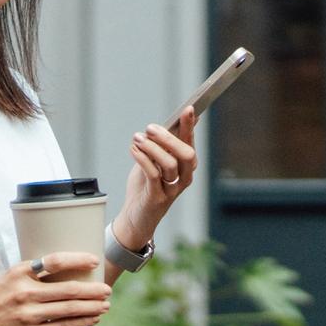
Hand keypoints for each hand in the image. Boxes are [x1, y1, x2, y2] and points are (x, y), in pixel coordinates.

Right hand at [0, 252, 112, 325]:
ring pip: (69, 309)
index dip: (78, 260)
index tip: (94, 261)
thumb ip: (31, 274)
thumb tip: (65, 270)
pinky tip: (92, 319)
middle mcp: (24, 292)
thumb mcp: (7, 279)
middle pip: (68, 289)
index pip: (54, 261)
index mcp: (19, 273)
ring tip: (106, 305)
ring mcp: (28, 315)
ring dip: (92, 307)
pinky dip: (81, 322)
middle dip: (93, 290)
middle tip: (108, 289)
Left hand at [118, 106, 199, 246]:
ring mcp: (173, 189)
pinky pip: (153, 174)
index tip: (188, 109)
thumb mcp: (154, 161)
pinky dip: (142, 158)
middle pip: (186, 153)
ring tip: (137, 139)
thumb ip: (162, 145)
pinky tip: (134, 150)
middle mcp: (184, 178)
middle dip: (168, 137)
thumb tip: (171, 122)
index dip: (190, 126)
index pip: (191, 143)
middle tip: (150, 128)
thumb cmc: (146, 187)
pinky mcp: (158, 198)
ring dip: (151, 147)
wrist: (136, 216)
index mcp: (186, 167)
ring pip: (169, 163)